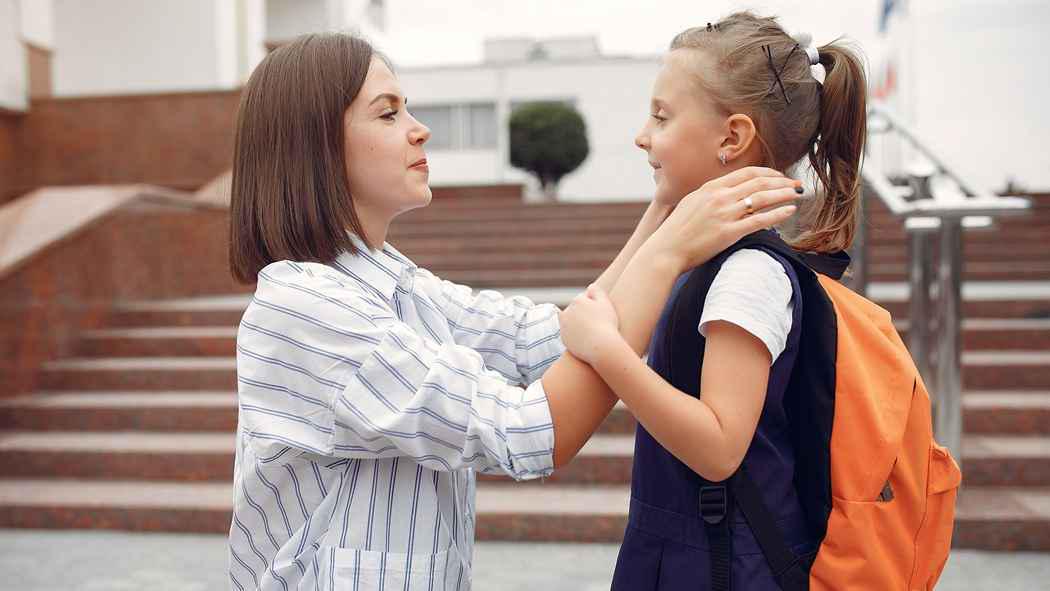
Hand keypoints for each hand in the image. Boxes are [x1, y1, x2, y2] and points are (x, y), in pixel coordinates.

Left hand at [559, 284, 622, 364]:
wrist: (601, 347)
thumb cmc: (607, 324)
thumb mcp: (606, 303)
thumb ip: (597, 292)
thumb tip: (590, 287)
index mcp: (577, 301)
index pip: (584, 300)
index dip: (594, 307)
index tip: (601, 315)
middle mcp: (566, 312)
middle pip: (576, 310)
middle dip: (583, 314)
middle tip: (597, 324)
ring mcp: (563, 326)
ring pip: (572, 322)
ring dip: (579, 324)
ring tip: (592, 332)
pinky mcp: (563, 339)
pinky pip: (571, 335)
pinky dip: (577, 335)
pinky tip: (588, 339)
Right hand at [647, 167, 801, 272]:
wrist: (665, 250)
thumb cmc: (676, 231)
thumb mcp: (691, 203)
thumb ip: (710, 195)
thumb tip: (727, 192)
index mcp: (710, 188)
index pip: (746, 173)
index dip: (767, 172)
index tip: (779, 176)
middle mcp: (719, 197)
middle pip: (758, 182)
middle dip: (781, 180)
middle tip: (795, 183)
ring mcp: (725, 214)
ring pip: (762, 198)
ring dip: (784, 193)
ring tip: (798, 193)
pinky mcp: (729, 233)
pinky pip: (760, 220)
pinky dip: (778, 213)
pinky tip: (790, 210)